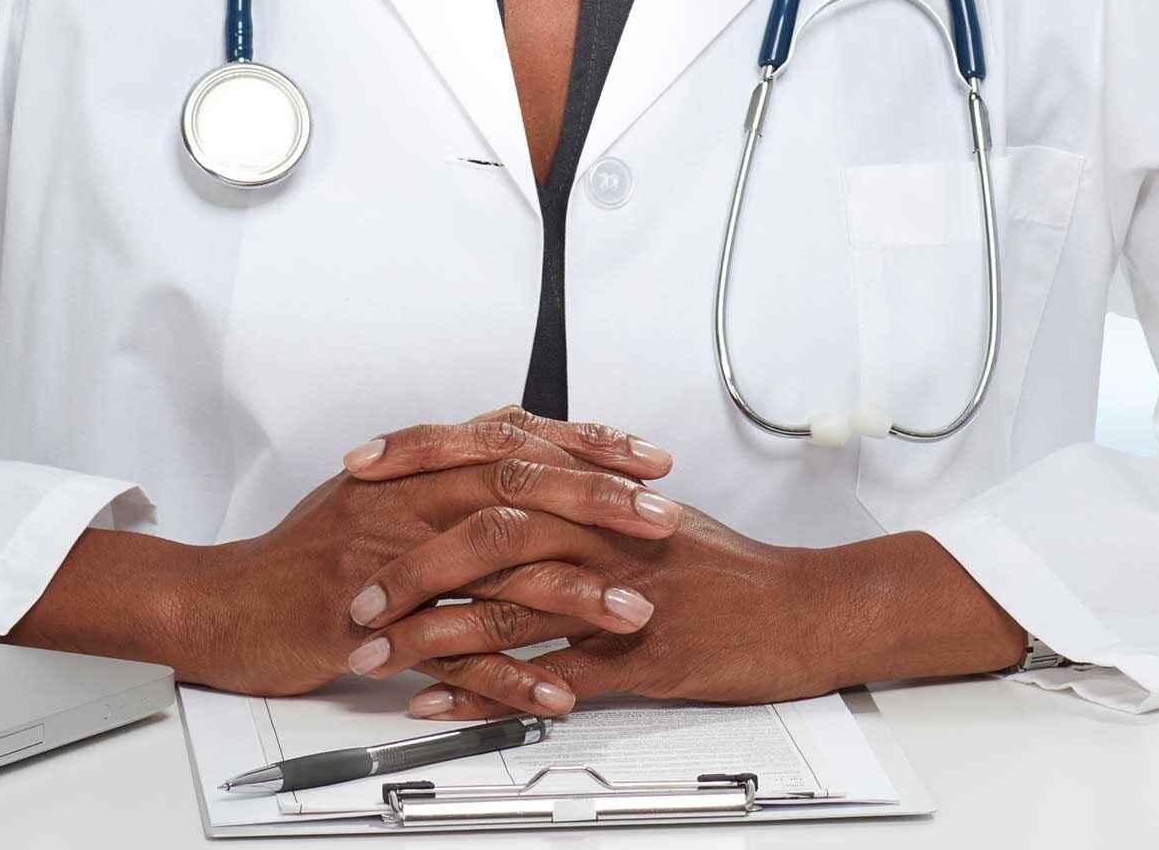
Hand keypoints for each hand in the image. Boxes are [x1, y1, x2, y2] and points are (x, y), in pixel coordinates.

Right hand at [183, 409, 679, 700]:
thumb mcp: (372, 489)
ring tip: (634, 610)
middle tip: (661, 520)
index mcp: (409, 470)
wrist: (226, 604)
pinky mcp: (373, 630)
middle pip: (514, 489)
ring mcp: (388, 565)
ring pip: (495, 571)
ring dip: (574, 593)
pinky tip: (558, 691)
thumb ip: (442, 463)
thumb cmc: (302, 554)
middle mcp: (402, 505)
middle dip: (598, 503)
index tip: (648, 459)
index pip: (512, 440)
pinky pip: (455, 653)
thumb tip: (509, 431)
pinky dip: (511, 676)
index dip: (585, 446)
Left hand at [353, 506, 1027, 717]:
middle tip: (358, 592)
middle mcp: (600, 531)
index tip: (360, 466)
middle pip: (488, 532)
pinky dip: (486, 693)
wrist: (799, 609)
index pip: (490, 455)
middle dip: (412, 564)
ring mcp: (616, 594)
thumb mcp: (638, 507)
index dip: (418, 456)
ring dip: (433, 636)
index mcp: (593, 488)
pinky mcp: (635, 656)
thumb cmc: (717, 563)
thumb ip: (570, 487)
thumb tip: (503, 471)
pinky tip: (438, 703)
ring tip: (377, 654)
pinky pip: (548, 675)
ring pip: (509, 608)